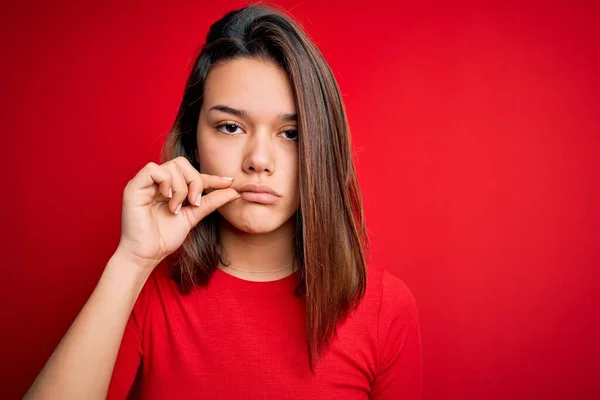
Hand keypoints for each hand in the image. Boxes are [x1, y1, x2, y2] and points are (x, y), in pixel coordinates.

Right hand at [116, 156, 238, 269]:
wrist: (148, 254)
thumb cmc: (165, 238)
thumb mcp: (193, 216)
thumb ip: (210, 202)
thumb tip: (234, 191)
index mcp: (170, 188)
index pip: (192, 174)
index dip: (211, 177)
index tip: (229, 182)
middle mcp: (157, 182)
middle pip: (182, 163)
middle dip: (194, 181)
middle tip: (194, 202)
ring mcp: (145, 183)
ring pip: (171, 166)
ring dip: (181, 187)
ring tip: (176, 207)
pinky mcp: (134, 187)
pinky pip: (152, 169)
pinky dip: (166, 182)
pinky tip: (167, 199)